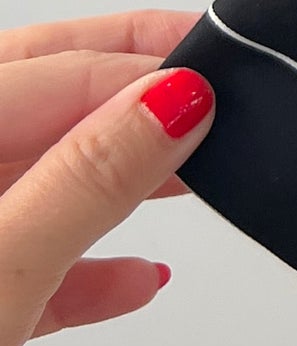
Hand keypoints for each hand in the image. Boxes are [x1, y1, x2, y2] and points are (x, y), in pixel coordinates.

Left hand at [0, 11, 214, 345]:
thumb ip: (84, 180)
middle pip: (41, 101)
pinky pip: (18, 259)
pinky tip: (136, 280)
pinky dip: (81, 265)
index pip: (56, 68)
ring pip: (32, 179)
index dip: (147, 65)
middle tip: (222, 87)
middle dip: (133, 96)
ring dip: (117, 178)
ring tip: (198, 176)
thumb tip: (171, 99)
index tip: (228, 75)